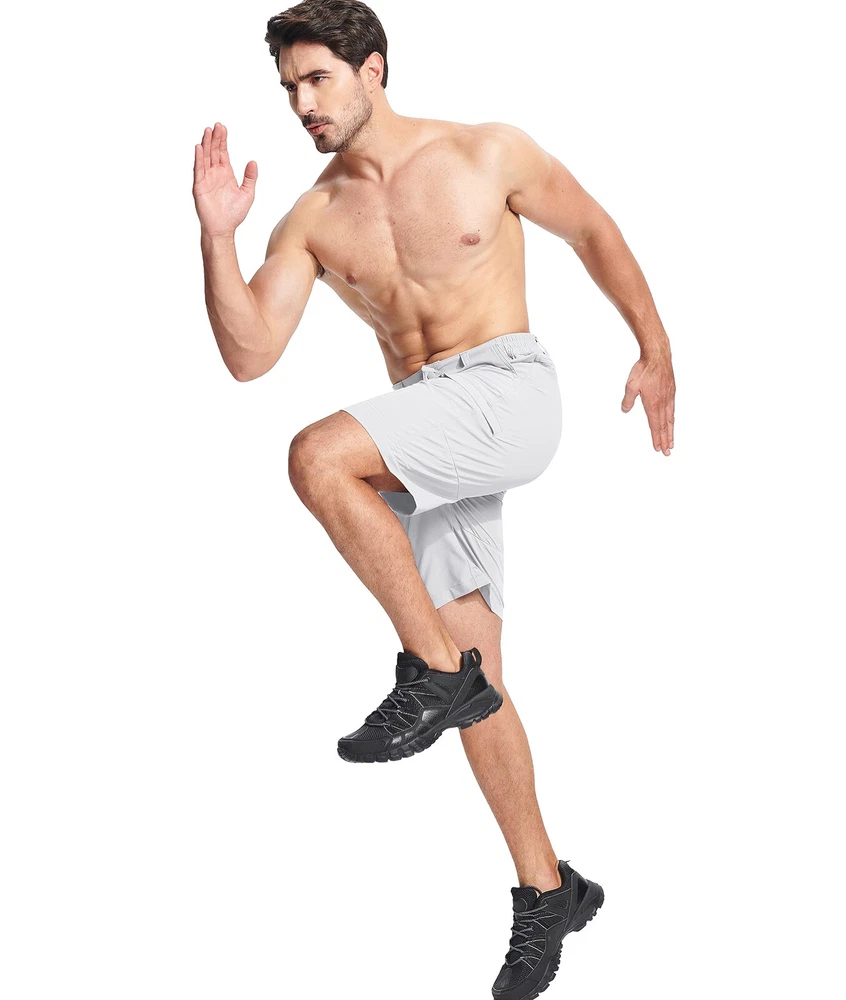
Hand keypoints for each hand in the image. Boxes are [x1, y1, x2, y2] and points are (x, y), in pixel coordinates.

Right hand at [192, 122, 256, 236]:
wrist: (224, 229)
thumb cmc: (234, 214)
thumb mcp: (248, 194)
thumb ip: (250, 178)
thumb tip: (253, 161)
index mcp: (226, 173)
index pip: (223, 152)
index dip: (223, 140)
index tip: (223, 128)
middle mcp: (215, 173)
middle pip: (214, 151)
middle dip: (215, 138)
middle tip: (216, 125)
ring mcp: (206, 179)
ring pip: (205, 157)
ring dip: (206, 144)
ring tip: (207, 131)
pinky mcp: (199, 186)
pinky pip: (199, 170)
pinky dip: (199, 159)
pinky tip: (199, 148)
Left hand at [621, 353, 674, 454]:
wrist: (658, 355)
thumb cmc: (644, 369)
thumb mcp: (631, 386)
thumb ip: (628, 400)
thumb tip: (625, 410)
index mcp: (653, 404)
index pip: (655, 426)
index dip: (656, 438)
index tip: (658, 448)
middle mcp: (663, 403)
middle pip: (664, 426)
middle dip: (665, 440)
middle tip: (667, 452)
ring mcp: (669, 397)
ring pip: (670, 419)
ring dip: (671, 432)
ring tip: (671, 442)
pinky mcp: (672, 391)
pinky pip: (673, 410)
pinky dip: (672, 420)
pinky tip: (672, 422)